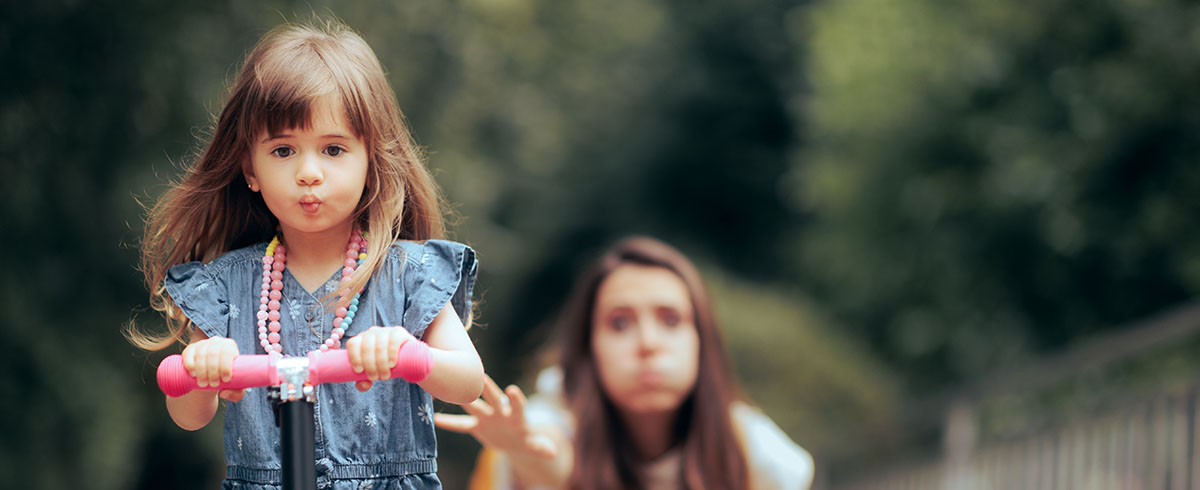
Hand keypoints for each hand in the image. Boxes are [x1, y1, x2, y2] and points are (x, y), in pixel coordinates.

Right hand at [181, 336, 244, 401]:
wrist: (209, 377)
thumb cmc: (225, 380)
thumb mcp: (236, 387)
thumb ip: (237, 393)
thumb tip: (223, 393)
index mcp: (230, 346)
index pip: (228, 352)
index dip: (226, 366)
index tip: (225, 380)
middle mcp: (216, 342)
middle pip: (213, 354)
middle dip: (213, 371)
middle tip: (213, 385)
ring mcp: (202, 344)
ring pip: (201, 354)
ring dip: (202, 370)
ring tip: (203, 384)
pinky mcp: (190, 349)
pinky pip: (188, 353)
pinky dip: (190, 364)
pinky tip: (193, 373)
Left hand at [345, 326, 416, 390]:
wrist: (406, 358)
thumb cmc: (384, 364)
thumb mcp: (373, 372)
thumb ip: (364, 381)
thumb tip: (363, 385)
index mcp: (361, 340)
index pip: (352, 344)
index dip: (354, 357)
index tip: (359, 371)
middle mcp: (371, 333)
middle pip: (366, 347)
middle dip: (369, 365)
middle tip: (375, 377)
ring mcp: (385, 331)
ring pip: (379, 346)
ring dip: (381, 363)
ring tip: (385, 375)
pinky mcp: (398, 332)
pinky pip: (393, 341)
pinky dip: (391, 354)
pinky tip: (392, 364)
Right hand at [434, 375, 555, 458]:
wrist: (514, 440)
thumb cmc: (527, 440)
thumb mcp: (535, 445)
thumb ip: (541, 447)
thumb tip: (553, 453)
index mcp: (517, 415)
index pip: (517, 404)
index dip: (515, 398)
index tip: (512, 389)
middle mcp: (501, 411)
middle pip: (494, 397)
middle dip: (488, 388)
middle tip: (480, 376)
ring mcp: (487, 416)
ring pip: (474, 406)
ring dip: (464, 399)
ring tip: (450, 388)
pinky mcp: (476, 425)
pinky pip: (461, 425)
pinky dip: (449, 423)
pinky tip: (434, 420)